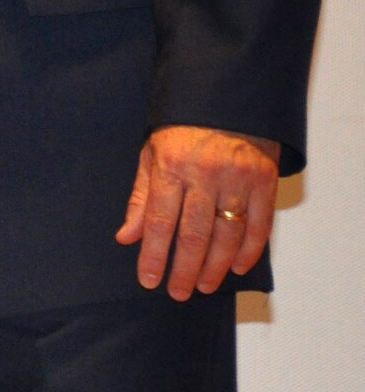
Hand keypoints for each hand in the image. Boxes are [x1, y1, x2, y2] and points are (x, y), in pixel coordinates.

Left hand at [115, 124, 281, 297]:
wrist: (225, 99)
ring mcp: (238, 178)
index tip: (149, 280)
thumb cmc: (181, 130)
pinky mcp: (265, 180)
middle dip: (184, 268)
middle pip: (194, 233)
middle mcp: (204, 174)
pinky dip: (250, 250)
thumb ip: (141, 198)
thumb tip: (126, 237)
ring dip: (216, 265)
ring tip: (203, 285)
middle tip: (178, 293)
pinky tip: (238, 267)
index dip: (154, 254)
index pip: (160, 220)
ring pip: (227, 234)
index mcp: (171, 166)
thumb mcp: (151, 154)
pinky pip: (260, 224)